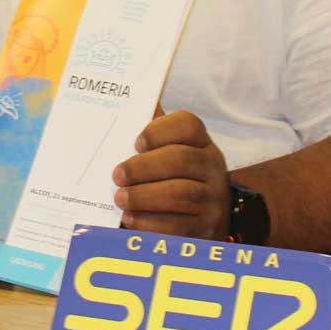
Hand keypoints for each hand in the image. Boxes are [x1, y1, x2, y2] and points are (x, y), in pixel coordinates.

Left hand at [112, 110, 229, 239]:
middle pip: (180, 160)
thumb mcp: (169, 155)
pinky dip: (149, 223)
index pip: (188, 125)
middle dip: (143, 167)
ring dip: (143, 196)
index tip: (136, 142)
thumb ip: (152, 134)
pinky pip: (177, 226)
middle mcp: (212, 169)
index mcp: (201, 144)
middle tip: (117, 175)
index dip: (159, 130)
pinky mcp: (205, 229)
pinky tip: (130, 219)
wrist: (203, 225)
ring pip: (179, 194)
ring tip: (120, 198)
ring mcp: (213, 200)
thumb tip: (128, 100)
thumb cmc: (174, 181)